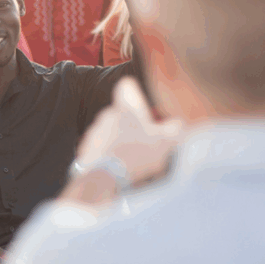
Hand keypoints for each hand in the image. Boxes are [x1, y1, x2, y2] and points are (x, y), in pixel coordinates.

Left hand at [73, 77, 183, 195]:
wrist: (105, 177)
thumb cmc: (136, 155)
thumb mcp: (166, 142)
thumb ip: (175, 129)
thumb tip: (178, 124)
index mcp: (125, 108)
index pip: (126, 86)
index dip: (135, 93)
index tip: (142, 104)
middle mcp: (106, 115)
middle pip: (120, 113)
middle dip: (131, 125)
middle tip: (145, 142)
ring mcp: (94, 132)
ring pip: (110, 131)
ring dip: (119, 141)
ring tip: (132, 159)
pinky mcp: (86, 149)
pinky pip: (100, 148)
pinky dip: (108, 155)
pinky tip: (118, 167)